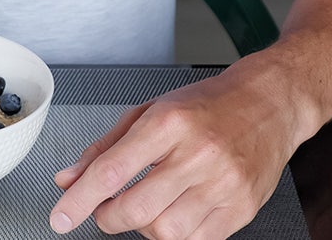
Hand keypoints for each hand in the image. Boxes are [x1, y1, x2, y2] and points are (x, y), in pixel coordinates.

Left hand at [49, 67, 307, 238]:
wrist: (270, 104)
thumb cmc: (208, 105)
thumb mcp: (149, 111)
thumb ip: (104, 148)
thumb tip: (68, 179)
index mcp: (169, 123)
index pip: (112, 170)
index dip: (80, 199)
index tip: (60, 217)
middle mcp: (198, 153)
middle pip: (136, 208)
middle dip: (108, 217)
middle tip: (105, 210)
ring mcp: (224, 184)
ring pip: (165, 231)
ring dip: (144, 227)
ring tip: (148, 205)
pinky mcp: (243, 207)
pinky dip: (175, 234)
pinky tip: (174, 212)